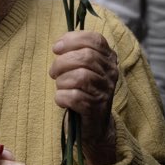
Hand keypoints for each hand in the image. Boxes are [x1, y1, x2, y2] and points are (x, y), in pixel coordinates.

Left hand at [49, 30, 118, 156]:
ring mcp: (105, 91)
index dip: (73, 40)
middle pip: (86, 57)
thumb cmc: (83, 91)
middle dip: (62, 62)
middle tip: (54, 72)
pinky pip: (75, 97)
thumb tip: (59, 46)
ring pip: (80, 77)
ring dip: (62, 81)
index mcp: (109, 59)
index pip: (95, 40)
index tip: (56, 48)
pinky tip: (61, 100)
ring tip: (60, 87)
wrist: (94, 125)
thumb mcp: (84, 68)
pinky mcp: (96, 109)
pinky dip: (62, 97)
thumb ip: (76, 53)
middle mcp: (111, 73)